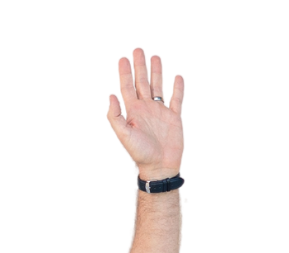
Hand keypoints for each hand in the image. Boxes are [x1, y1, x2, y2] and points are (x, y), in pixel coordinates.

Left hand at [106, 47, 184, 178]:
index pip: (127, 87)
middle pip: (142, 82)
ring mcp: (159, 112)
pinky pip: (176, 99)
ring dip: (156, 72)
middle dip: (140, 65)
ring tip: (155, 57)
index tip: (122, 58)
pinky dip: (178, 87)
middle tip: (138, 49)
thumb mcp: (124, 135)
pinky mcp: (173, 117)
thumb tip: (111, 95)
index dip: (124, 72)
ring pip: (158, 86)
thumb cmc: (141, 155)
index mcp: (133, 112)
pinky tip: (177, 76)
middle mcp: (145, 109)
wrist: (159, 167)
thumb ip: (116, 116)